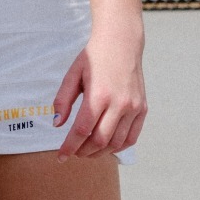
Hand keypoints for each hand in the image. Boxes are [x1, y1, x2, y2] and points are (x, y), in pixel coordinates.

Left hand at [53, 27, 146, 157]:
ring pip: (117, 142)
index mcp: (99, 95)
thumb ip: (63, 100)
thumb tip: (57, 125)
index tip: (60, 156)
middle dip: (83, 152)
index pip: (82, 130)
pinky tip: (107, 147)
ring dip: (100, 152)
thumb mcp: (73, 75)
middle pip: (100, 140)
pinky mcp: (143, 109)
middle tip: (73, 153)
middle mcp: (119, 104)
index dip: (70, 146)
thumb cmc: (94, 58)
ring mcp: (134, 108)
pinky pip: (132, 137)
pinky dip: (119, 147)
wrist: (121, 43)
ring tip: (87, 152)